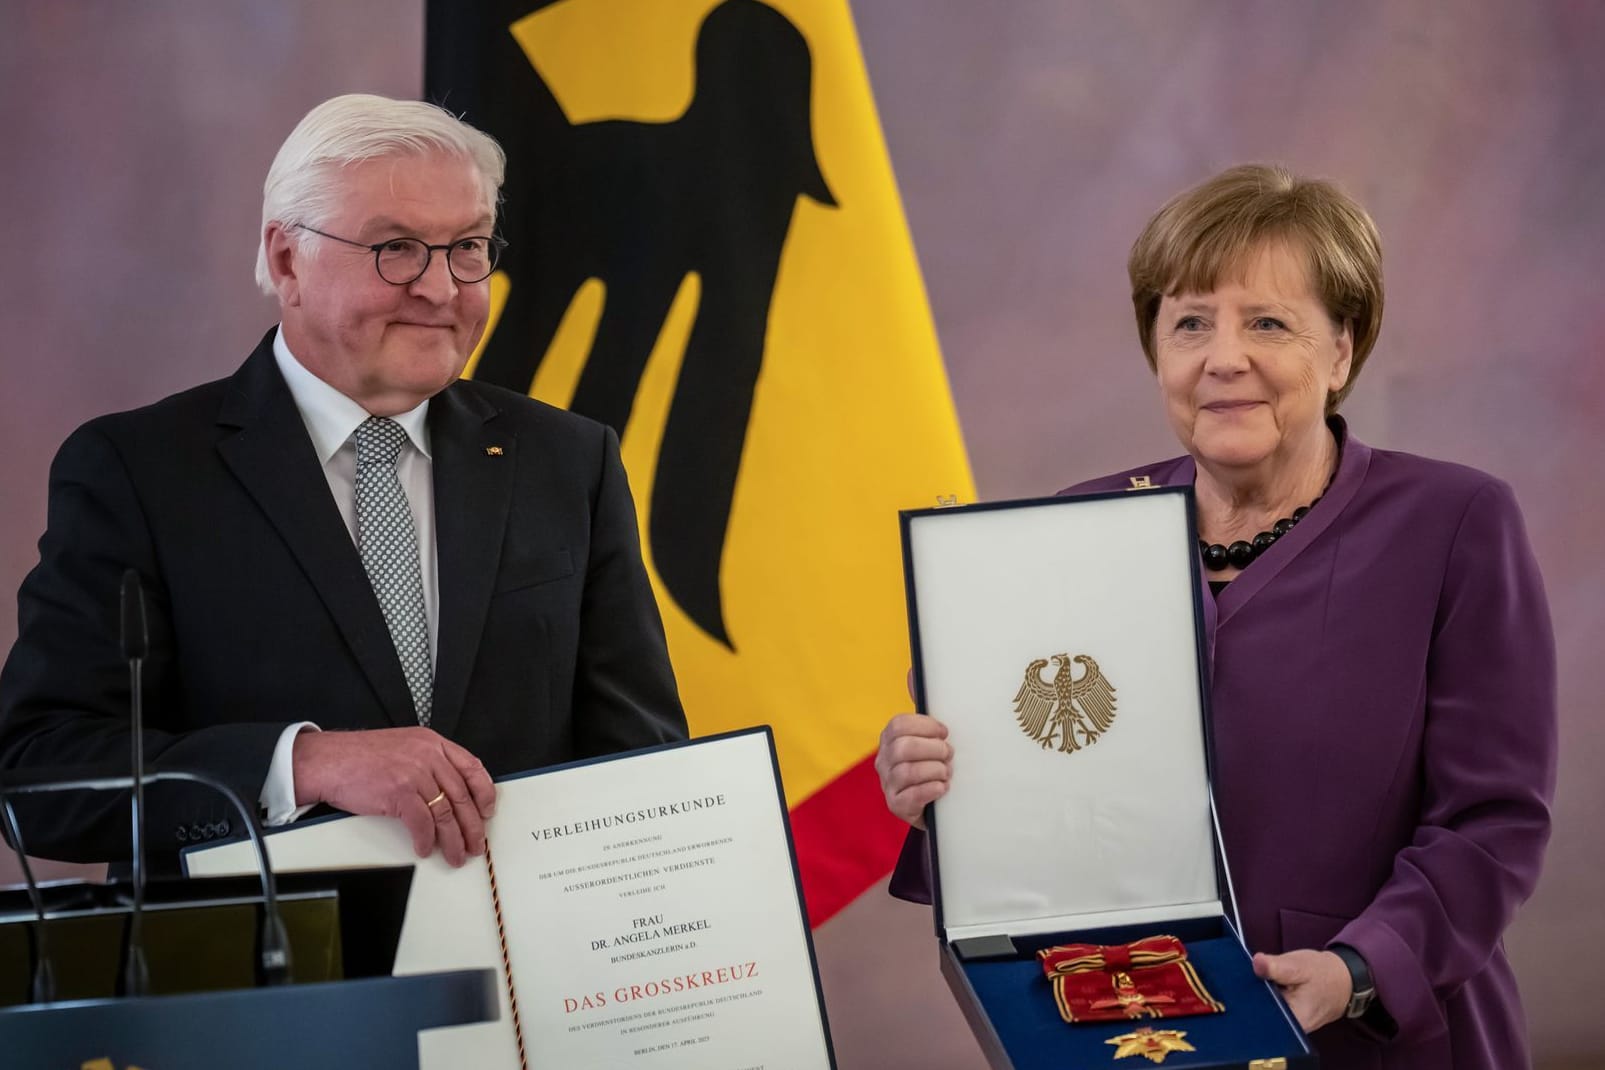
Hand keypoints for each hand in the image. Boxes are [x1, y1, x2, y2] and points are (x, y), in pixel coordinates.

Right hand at [293, 727, 497, 866]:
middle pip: (462, 795)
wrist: (328, 760)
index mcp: (432, 743)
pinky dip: (425, 840)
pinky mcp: (399, 792)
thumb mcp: (404, 747)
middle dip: (472, 825)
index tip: (488, 810)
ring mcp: (414, 773)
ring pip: (445, 813)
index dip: (485, 792)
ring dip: (453, 840)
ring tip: (455, 855)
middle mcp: (428, 756)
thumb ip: (428, 763)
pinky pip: (422, 823)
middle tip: (476, 844)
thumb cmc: (360, 757)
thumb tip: (449, 793)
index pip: (472, 767)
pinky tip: (424, 848)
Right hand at [874, 713, 952, 829]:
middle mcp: (884, 760)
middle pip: (904, 748)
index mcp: (890, 738)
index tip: (944, 732)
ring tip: (947, 773)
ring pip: (908, 772)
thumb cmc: (931, 763)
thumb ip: (922, 709)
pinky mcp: (896, 805)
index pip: (899, 724)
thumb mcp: (927, 736)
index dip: (925, 726)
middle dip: (933, 749)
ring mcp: (888, 784)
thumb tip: (913, 670)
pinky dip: (932, 789)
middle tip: (949, 754)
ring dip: (936, 770)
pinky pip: (911, 796)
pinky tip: (942, 787)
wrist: (934, 802)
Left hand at [1252, 949, 1350, 1032]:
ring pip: (1263, 1011)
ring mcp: (1288, 1025)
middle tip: (1256, 977)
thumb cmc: (1323, 974)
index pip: (1259, 1017)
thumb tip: (1257, 963)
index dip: (1247, 999)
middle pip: (1259, 1014)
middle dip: (1252, 996)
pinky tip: (1269, 986)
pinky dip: (1266, 997)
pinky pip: (1269, 1008)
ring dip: (1258, 995)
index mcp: (1294, 1021)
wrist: (1342, 980)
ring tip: (1267, 981)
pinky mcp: (1286, 1018)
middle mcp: (1290, 1029)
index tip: (1244, 983)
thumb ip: (1277, 967)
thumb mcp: (1300, 966)